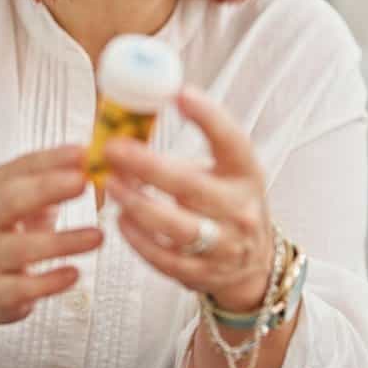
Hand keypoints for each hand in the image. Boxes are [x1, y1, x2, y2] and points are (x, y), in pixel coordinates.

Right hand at [0, 144, 103, 327]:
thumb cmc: (13, 235)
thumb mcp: (31, 202)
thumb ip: (62, 181)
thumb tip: (109, 160)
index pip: (21, 167)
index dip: (51, 159)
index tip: (83, 152)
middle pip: (10, 199)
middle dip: (47, 188)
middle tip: (83, 182)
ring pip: (19, 248)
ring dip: (61, 241)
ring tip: (97, 236)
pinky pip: (22, 288)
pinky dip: (49, 281)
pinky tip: (74, 273)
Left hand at [103, 85, 274, 311]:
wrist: (255, 262)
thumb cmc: (228, 204)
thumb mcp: (224, 172)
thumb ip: (184, 154)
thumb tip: (128, 128)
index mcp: (245, 173)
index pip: (232, 141)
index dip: (208, 117)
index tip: (181, 94)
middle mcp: (239, 209)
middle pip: (190, 186)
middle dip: (147, 166)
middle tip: (113, 149)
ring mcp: (223, 245)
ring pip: (175, 227)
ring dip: (137, 205)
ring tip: (113, 186)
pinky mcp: (203, 273)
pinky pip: (164, 258)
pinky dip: (138, 239)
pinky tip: (121, 220)